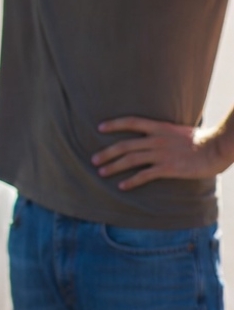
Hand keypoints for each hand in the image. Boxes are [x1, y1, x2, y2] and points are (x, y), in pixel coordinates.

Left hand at [91, 116, 227, 189]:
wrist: (216, 147)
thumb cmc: (202, 140)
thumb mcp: (180, 131)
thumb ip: (166, 133)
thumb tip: (158, 135)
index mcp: (160, 127)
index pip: (131, 122)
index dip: (114, 124)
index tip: (99, 127)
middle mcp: (156, 139)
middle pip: (125, 145)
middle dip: (107, 152)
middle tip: (93, 159)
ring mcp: (161, 154)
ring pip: (130, 160)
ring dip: (114, 167)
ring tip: (101, 172)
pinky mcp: (167, 168)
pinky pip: (144, 175)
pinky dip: (131, 181)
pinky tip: (122, 186)